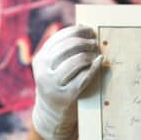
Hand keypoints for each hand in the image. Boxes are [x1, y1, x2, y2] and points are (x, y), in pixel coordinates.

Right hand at [32, 24, 102, 139]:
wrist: (51, 113)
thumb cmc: (57, 83)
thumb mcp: (53, 66)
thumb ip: (63, 49)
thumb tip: (83, 26)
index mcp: (40, 59)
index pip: (60, 38)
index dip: (77, 31)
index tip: (90, 30)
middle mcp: (44, 71)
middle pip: (68, 47)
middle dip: (84, 42)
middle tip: (95, 42)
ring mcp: (54, 85)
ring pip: (76, 61)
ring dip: (89, 55)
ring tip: (96, 54)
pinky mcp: (66, 96)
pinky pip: (84, 78)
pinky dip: (93, 68)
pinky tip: (99, 62)